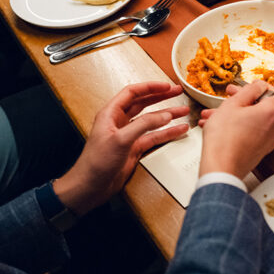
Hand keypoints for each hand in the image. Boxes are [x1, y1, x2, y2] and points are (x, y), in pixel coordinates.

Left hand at [53, 82, 189, 214]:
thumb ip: (143, 125)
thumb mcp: (120, 140)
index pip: (132, 93)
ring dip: (167, 115)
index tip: (167, 86)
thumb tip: (164, 115)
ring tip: (184, 111)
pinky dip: (167, 133)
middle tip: (178, 92)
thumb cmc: (96, 163)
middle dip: (161, 97)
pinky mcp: (134, 149)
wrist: (90, 187)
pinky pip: (154, 137)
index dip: (150, 87)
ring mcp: (128, 135)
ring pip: (151, 121)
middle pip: (144, 103)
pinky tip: (178, 131)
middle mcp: (119, 122)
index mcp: (111, 114)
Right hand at [197, 80, 273, 178]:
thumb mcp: (233, 104)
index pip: (271, 90)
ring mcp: (268, 140)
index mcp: (271, 112)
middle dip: (240, 101)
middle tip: (226, 98)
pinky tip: (218, 127)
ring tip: (213, 115)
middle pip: (260, 106)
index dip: (254, 86)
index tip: (241, 87)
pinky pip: (250, 133)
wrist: (221, 168)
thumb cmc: (225, 139)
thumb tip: (259, 85)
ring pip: (251, 120)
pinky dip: (236, 128)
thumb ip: (249, 90)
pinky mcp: (260, 150)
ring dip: (233, 115)